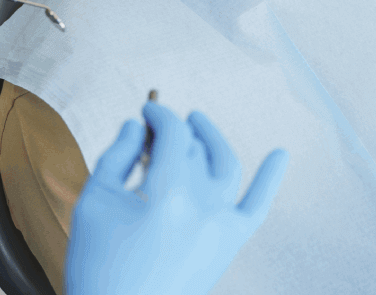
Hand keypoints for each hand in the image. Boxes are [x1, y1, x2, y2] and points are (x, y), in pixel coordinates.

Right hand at [64, 102, 288, 294]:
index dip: (158, 114)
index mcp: (166, 192)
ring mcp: (220, 226)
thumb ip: (115, 155)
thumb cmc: (98, 264)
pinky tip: (281, 154)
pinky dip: (271, 178)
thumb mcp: (94, 201)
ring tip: (197, 124)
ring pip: (225, 165)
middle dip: (174, 130)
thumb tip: (134, 127)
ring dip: (212, 138)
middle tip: (155, 129)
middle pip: (194, 147)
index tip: (145, 111)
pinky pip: (257, 206)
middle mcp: (201, 205)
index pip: (171, 133)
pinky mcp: (228, 245)